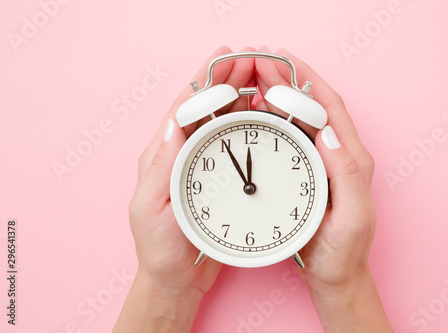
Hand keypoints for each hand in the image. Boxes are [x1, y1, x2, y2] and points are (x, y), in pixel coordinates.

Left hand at [113, 46, 256, 332]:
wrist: (177, 279)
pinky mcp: (221, 180)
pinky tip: (264, 114)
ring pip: (224, 121)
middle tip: (252, 59)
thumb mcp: (151, 208)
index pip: (184, 107)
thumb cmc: (159, 248)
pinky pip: (236, 145)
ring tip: (261, 77)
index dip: (205, 79)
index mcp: (164, 155)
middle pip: (207, 106)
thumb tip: (173, 124)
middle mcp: (183, 154)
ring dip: (241, 96)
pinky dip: (250, 125)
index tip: (225, 57)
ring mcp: (204, 165)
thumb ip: (161, 167)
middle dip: (228, 79)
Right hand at [255, 47, 392, 331]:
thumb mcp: (351, 217)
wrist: (335, 274)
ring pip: (299, 116)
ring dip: (278, 93)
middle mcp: (338, 153)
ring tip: (254, 77)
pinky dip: (272, 117)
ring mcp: (321, 161)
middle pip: (313, 104)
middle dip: (287, 78)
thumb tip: (330, 133)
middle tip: (259, 60)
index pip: (330, 108)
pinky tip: (256, 111)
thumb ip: (346, 174)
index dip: (307, 80)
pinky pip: (289, 136)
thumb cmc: (343, 251)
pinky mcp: (306, 171)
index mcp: (351, 158)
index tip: (281, 61)